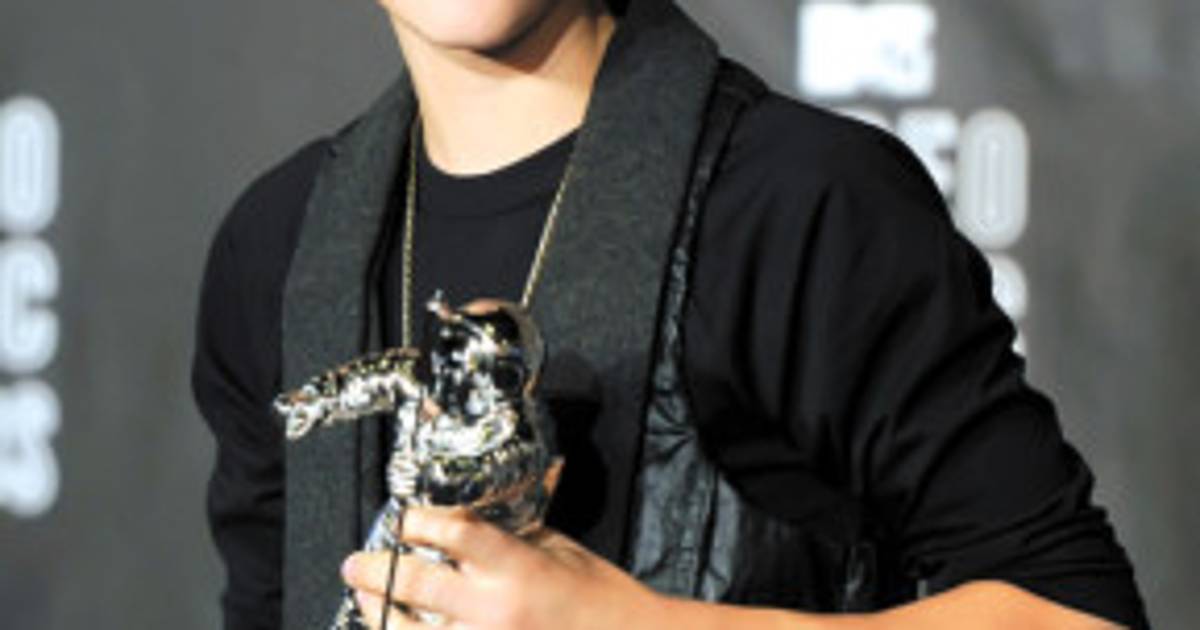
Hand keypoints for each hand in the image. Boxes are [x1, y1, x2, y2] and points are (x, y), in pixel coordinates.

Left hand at [342, 506, 666, 629]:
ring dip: (380, 614)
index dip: (417, 521)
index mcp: (518, 567)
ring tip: (365, 600)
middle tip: (354, 563)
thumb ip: (512, 535)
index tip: (401, 517)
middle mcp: (496, 610)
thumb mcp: (559, 550)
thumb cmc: (601, 598)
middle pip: (417, 584)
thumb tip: (468, 519)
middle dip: (377, 570)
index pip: (452, 534)